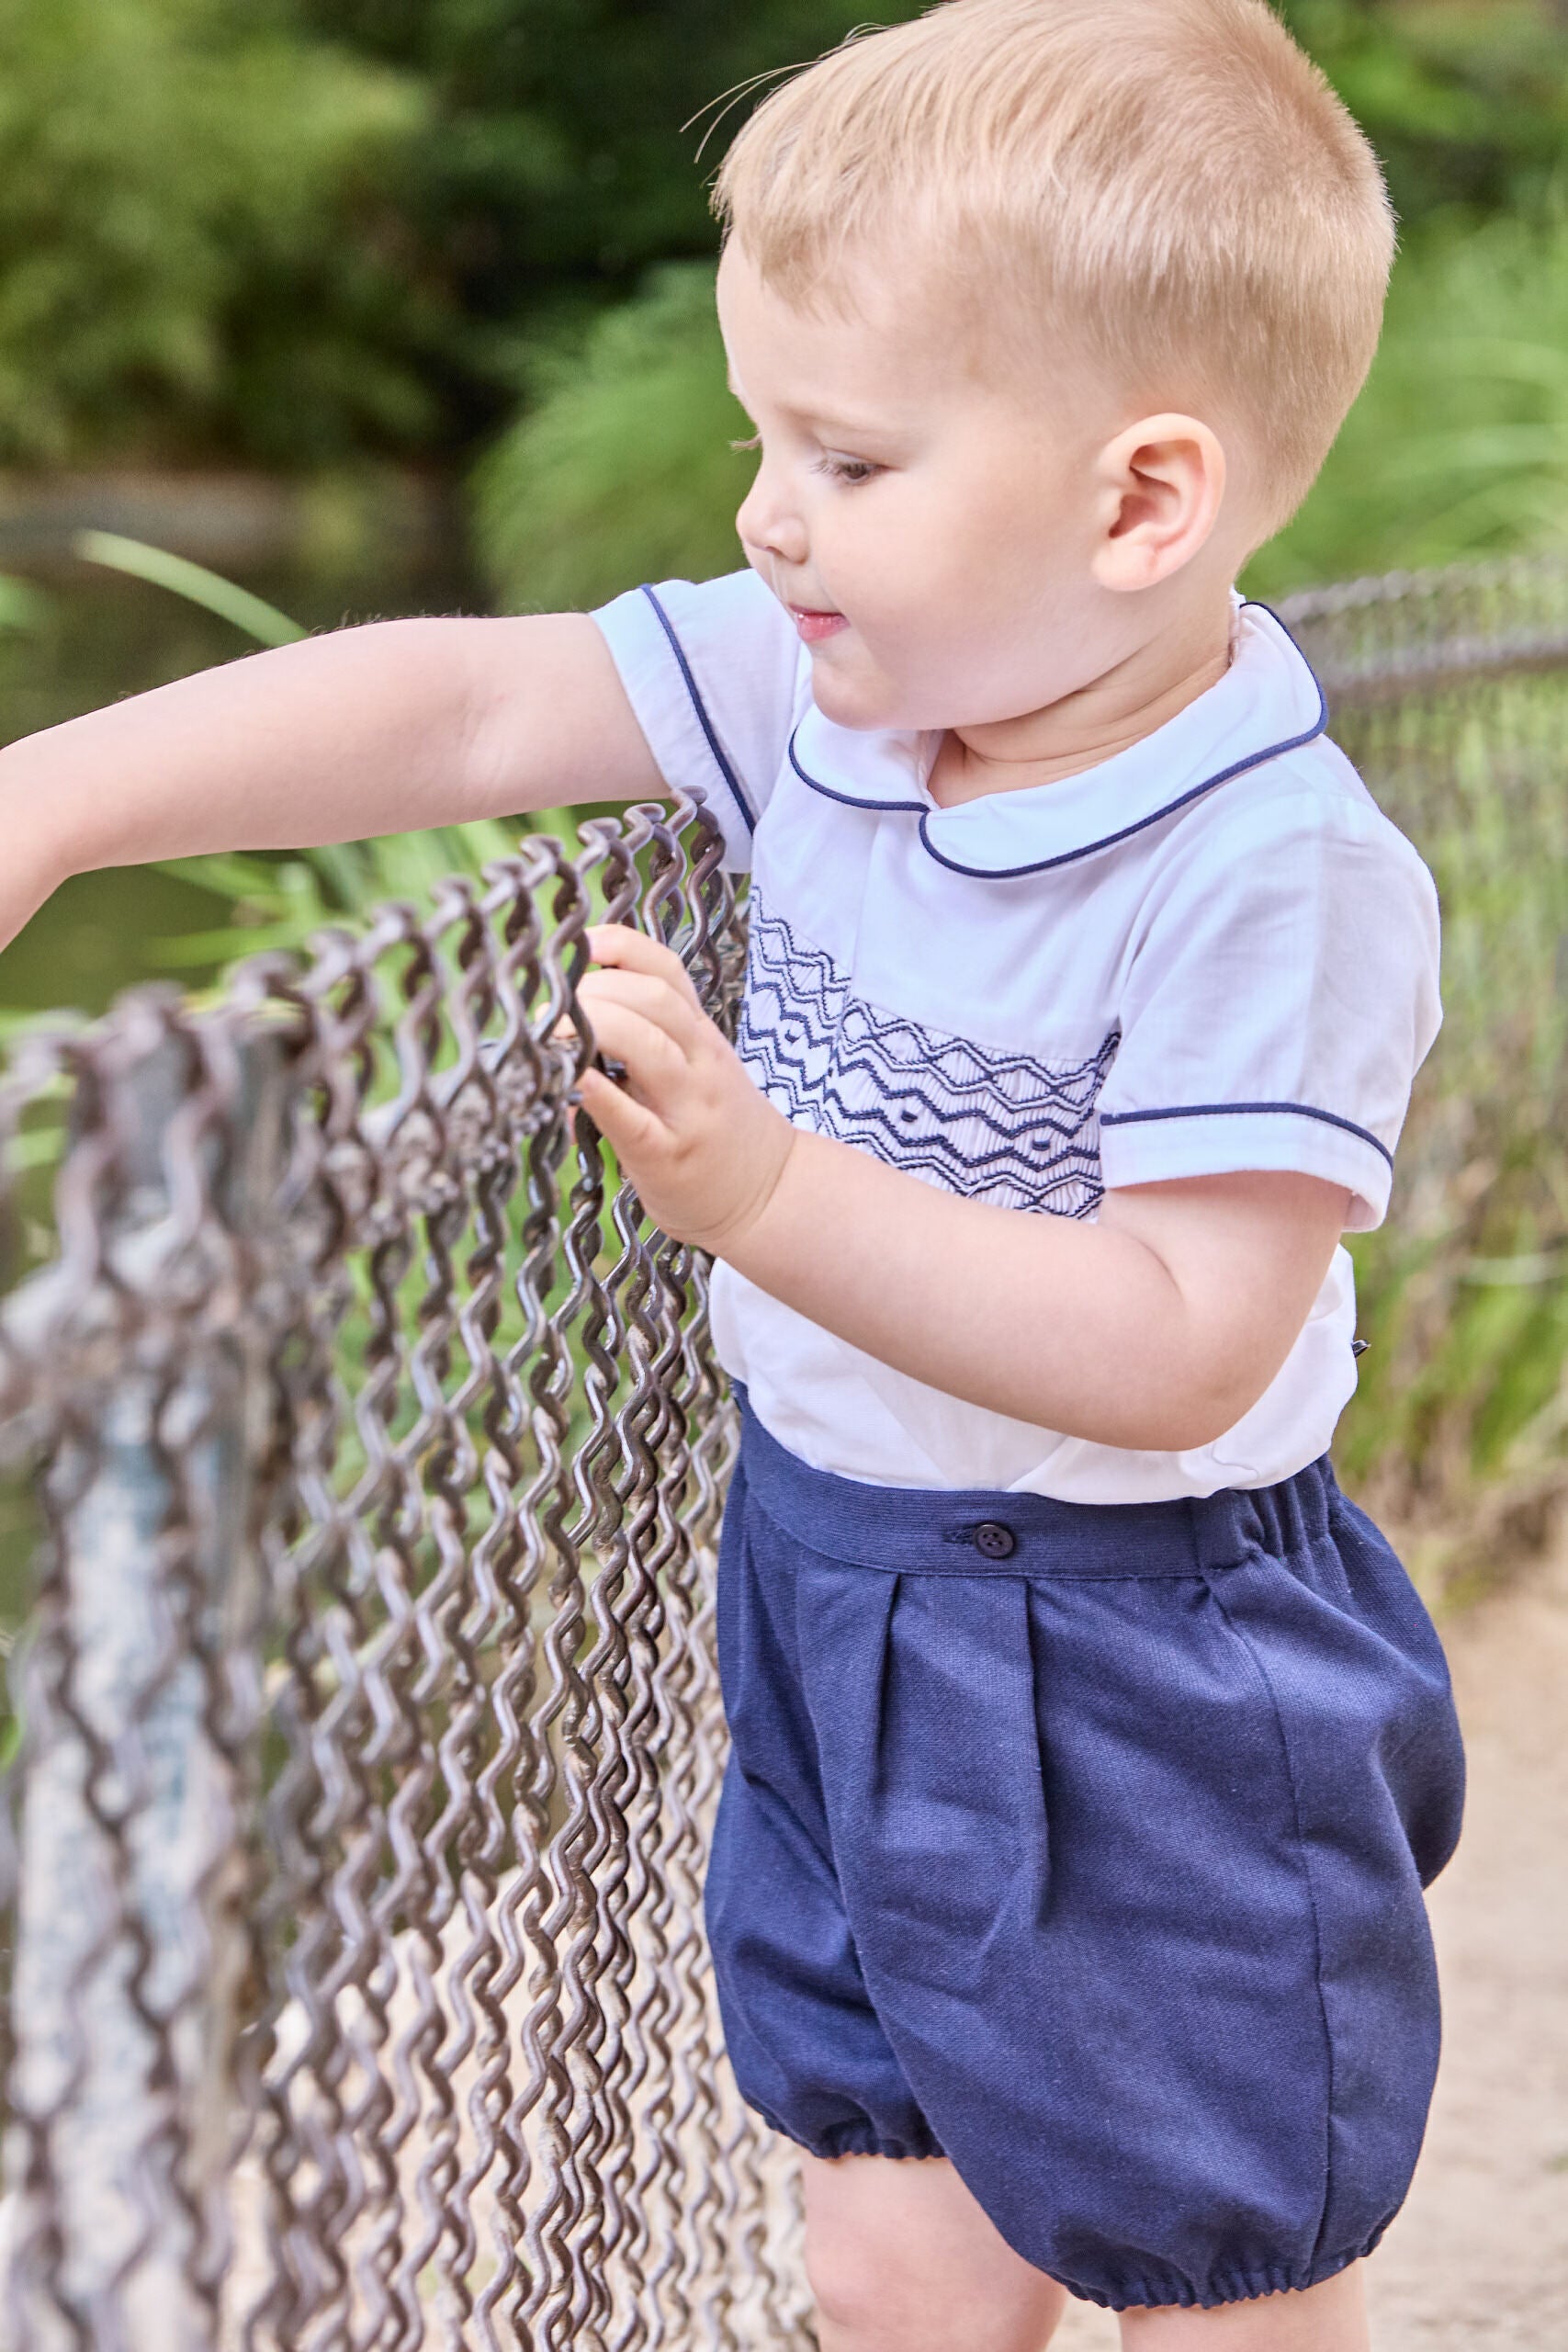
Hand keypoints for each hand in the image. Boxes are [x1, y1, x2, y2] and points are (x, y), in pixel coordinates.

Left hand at [573, 924, 796, 1254]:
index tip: (579, 946)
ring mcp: (687, 1108)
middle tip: (551, 1011)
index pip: (666, 970)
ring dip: (592, 1027)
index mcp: (700, 1035)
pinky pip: (629, 1117)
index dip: (619, 945)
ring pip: (647, 1044)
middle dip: (594, 991)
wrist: (768, 1195)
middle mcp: (700, 1061)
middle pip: (653, 997)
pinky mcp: (666, 1155)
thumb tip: (566, 1026)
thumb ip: (646, 1039)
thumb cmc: (717, 1129)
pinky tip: (569, 1081)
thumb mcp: (697, 1069)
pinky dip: (594, 1093)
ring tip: (553, 1037)